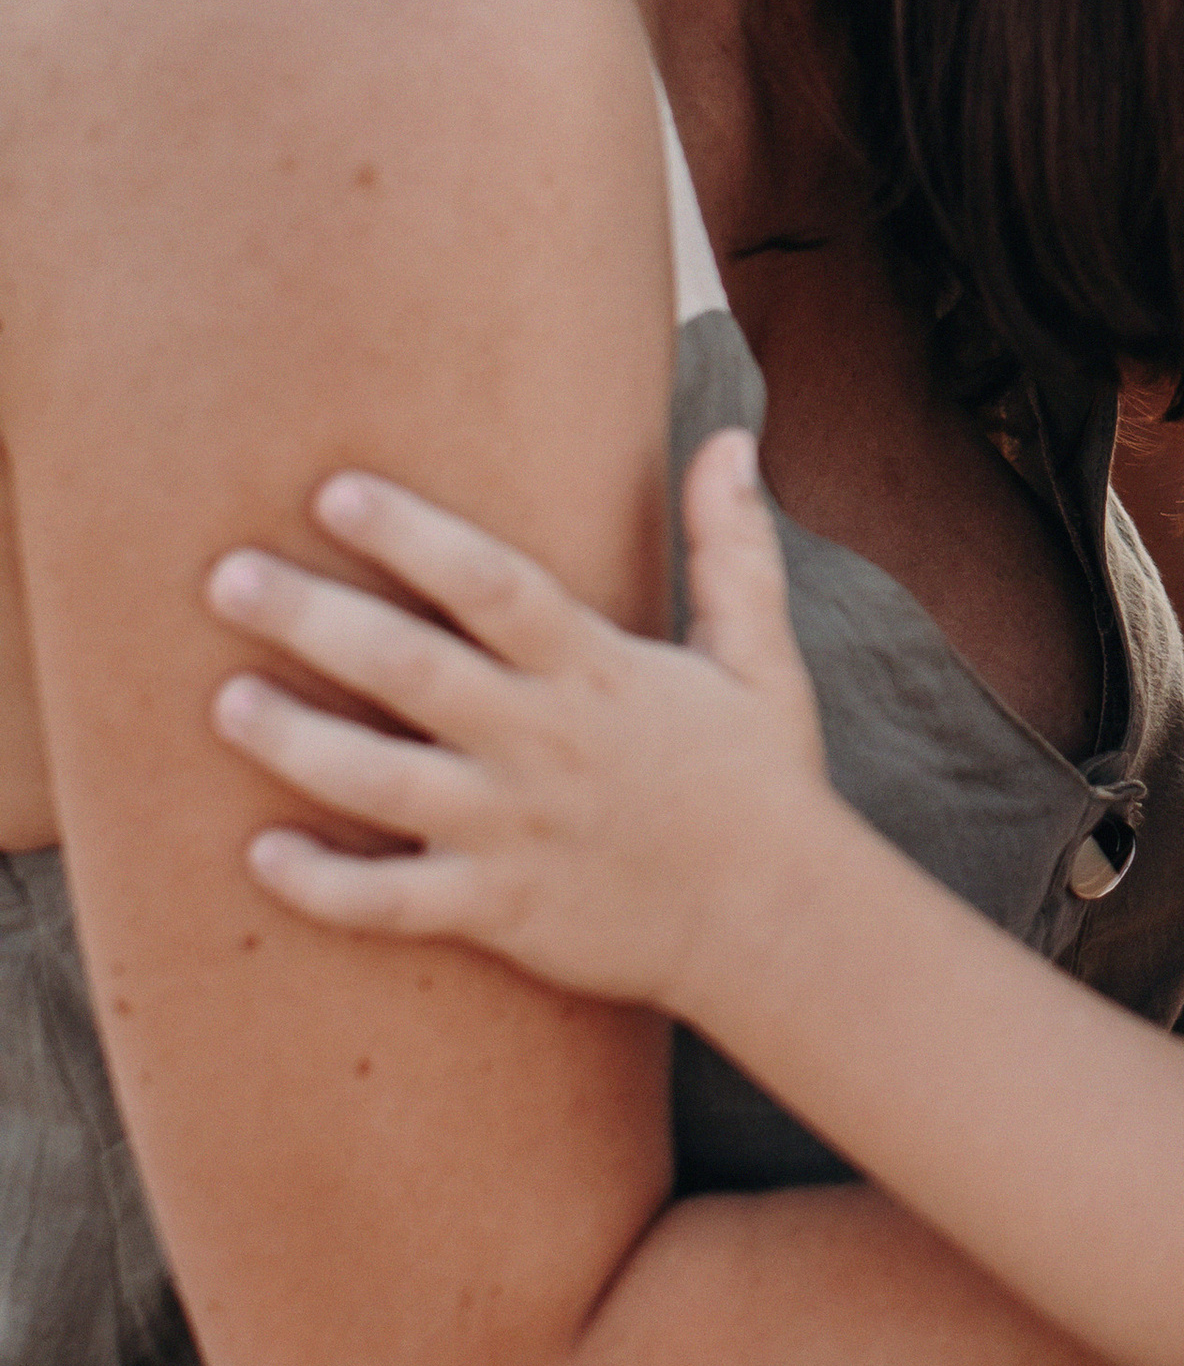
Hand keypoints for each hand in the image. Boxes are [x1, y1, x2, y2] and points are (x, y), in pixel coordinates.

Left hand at [210, 431, 834, 1012]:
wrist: (777, 924)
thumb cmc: (761, 780)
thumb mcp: (759, 654)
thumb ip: (733, 546)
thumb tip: (732, 441)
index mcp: (597, 671)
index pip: (493, 585)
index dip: (412, 536)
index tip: (335, 491)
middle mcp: (544, 744)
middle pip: (413, 670)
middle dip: (315, 620)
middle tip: (230, 578)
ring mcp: (516, 831)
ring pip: (383, 784)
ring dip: (298, 743)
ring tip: (224, 702)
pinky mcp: (501, 910)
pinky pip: (394, 902)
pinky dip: (324, 885)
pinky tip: (260, 855)